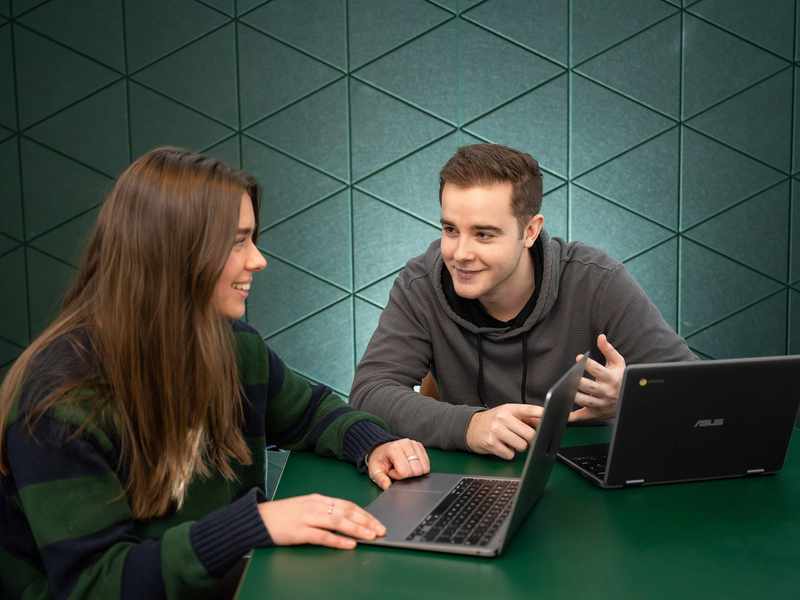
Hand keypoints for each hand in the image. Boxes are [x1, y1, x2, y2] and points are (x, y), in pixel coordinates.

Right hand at [258, 494, 385, 549]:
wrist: (258, 518)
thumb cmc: (282, 515)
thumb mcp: (305, 507)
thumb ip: (323, 511)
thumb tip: (345, 519)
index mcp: (318, 499)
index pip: (347, 504)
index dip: (364, 513)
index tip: (377, 522)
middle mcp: (315, 506)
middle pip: (346, 511)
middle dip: (366, 521)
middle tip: (380, 530)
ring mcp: (307, 517)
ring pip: (338, 521)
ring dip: (357, 529)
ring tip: (370, 536)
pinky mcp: (299, 531)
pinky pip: (322, 535)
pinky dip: (338, 540)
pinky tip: (349, 544)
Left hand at [367, 438, 429, 489]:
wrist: (382, 449)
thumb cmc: (380, 460)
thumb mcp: (375, 470)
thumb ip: (381, 479)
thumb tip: (388, 487)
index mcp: (394, 449)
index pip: (405, 471)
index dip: (398, 476)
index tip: (392, 472)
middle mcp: (406, 444)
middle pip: (417, 470)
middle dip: (408, 474)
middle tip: (399, 470)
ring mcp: (414, 444)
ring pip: (424, 467)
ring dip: (414, 471)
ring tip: (404, 467)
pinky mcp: (420, 446)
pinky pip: (427, 464)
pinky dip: (420, 468)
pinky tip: (410, 465)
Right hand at [465, 403, 543, 459]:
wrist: (470, 427)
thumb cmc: (494, 421)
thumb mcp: (508, 414)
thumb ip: (527, 418)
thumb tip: (546, 422)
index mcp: (510, 409)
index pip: (529, 410)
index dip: (542, 415)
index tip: (555, 416)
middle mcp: (503, 418)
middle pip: (530, 434)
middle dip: (530, 439)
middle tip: (522, 437)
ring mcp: (496, 430)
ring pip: (522, 446)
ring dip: (519, 447)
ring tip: (510, 441)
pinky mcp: (491, 443)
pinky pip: (510, 454)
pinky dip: (508, 453)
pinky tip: (502, 446)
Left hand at [569, 333, 625, 421]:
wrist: (630, 399)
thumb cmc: (621, 378)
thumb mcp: (618, 363)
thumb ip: (608, 350)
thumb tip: (600, 337)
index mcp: (612, 378)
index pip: (599, 371)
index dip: (588, 364)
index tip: (579, 358)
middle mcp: (607, 392)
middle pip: (590, 387)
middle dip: (578, 382)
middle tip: (568, 376)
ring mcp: (601, 404)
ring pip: (585, 401)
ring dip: (573, 396)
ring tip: (562, 390)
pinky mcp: (597, 413)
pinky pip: (583, 416)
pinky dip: (573, 417)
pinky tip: (563, 412)